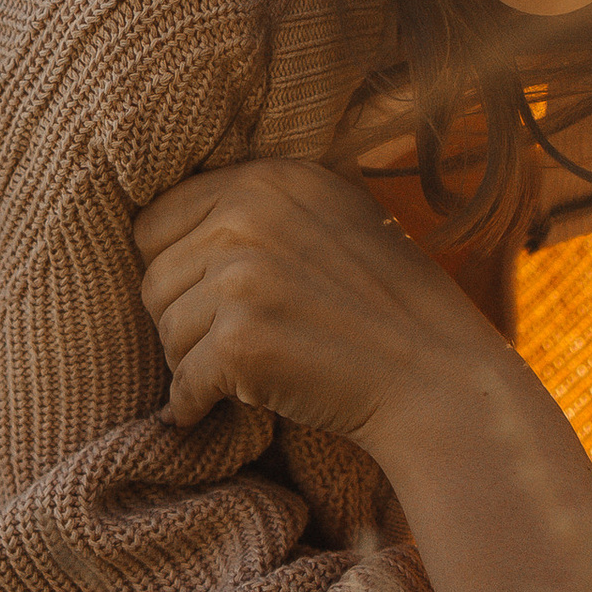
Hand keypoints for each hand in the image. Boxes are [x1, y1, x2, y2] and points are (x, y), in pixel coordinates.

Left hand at [132, 157, 496, 439]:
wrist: (438, 377)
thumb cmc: (389, 304)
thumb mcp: (336, 214)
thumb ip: (263, 205)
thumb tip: (179, 220)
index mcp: (266, 178)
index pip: (157, 221)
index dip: (175, 268)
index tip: (204, 300)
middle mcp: (247, 216)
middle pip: (153, 278)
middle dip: (181, 319)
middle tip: (226, 346)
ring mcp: (242, 278)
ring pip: (164, 332)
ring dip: (190, 364)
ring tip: (239, 374)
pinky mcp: (239, 341)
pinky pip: (181, 383)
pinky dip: (191, 407)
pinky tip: (211, 412)